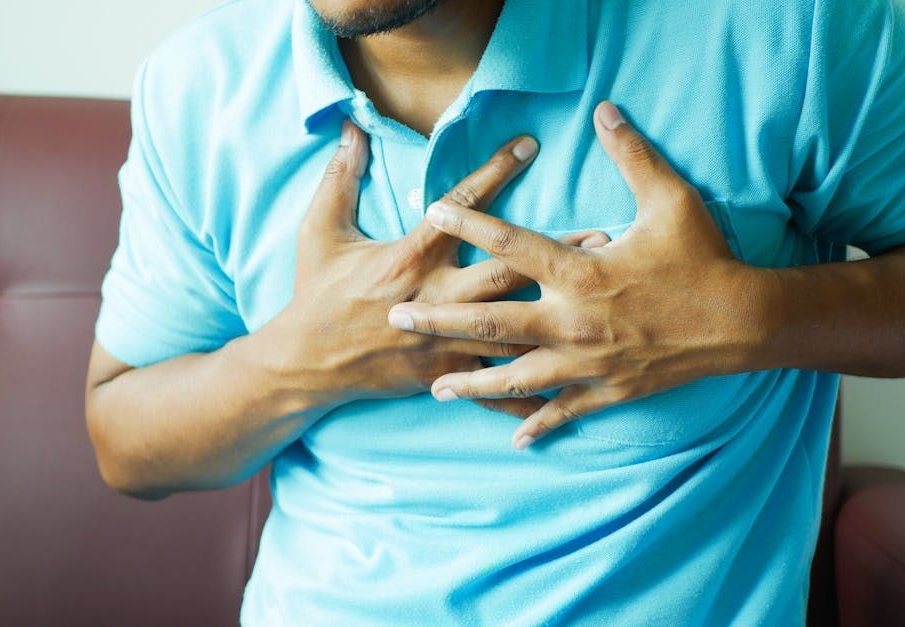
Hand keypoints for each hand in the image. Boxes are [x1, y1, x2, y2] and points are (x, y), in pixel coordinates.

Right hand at [268, 119, 610, 416]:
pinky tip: (572, 386)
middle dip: (554, 253)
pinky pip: (495, 382)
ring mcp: (443, 340)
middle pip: (505, 272)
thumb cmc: (314, 293)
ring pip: (512, 327)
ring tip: (600, 300)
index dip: (495, 173)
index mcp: (408, 258)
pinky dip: (532, 388)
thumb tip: (352, 130)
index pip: (460, 209)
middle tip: (601, 236)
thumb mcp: (318, 231)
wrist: (304, 362)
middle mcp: (434, 297)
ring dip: (559, 312)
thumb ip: (340, 178)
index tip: (529, 146)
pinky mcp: (444, 372)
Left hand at [386, 101, 769, 448]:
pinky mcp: (606, 390)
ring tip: (435, 388)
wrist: (742, 321)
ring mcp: (586, 362)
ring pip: (514, 378)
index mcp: (580, 273)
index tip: (430, 213)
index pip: (511, 244)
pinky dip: (537, 425)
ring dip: (472, 384)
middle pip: (490, 323)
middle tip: (396, 319)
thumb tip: (606, 111)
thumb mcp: (671, 199)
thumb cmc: (704, 258)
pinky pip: (563, 412)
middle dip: (439, 321)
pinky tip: (512, 439)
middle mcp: (572, 321)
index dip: (468, 225)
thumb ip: (632, 155)